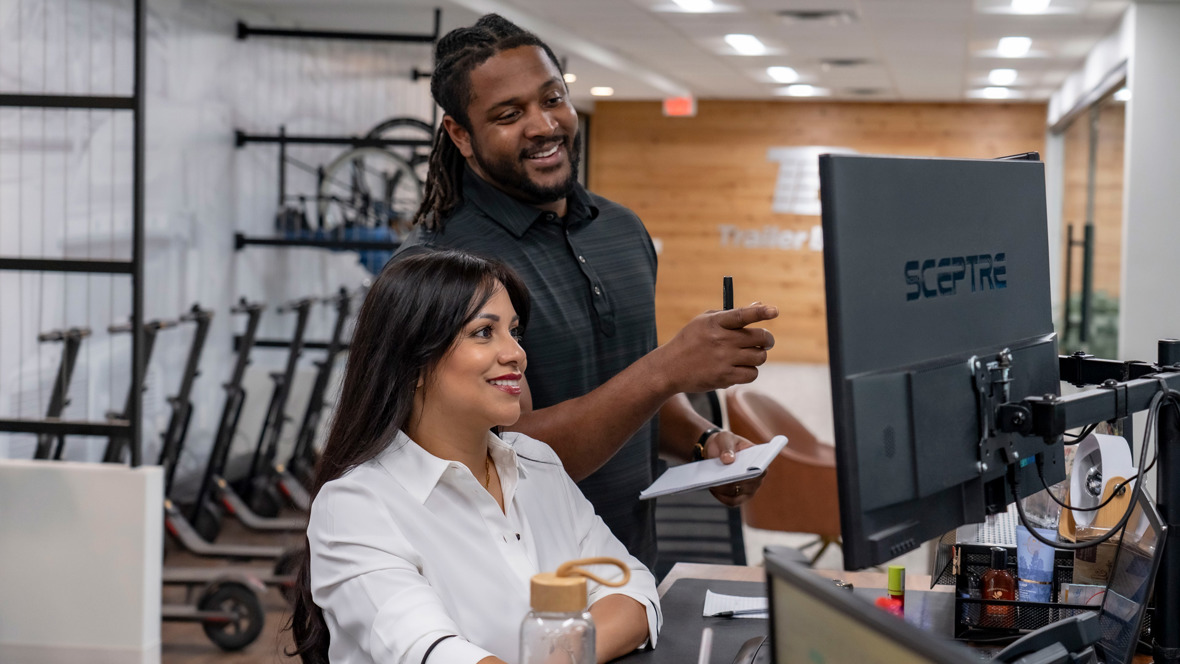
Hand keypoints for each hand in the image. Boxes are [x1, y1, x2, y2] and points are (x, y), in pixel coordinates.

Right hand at [654, 303, 777, 394]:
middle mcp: (721, 340)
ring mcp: (723, 360)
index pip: (742, 315)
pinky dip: (750, 372)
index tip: (774, 310)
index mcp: (716, 322)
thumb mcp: (705, 321)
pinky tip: (739, 368)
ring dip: (757, 356)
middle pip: (760, 337)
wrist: (669, 368)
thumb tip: (760, 305)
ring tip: (747, 356)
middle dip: (767, 340)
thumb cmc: (690, 341)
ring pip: (759, 357)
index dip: (760, 312)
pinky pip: (752, 374)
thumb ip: (732, 314)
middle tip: (764, 342)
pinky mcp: (725, 377)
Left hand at [703, 430, 764, 506]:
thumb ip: (727, 446)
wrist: (715, 451)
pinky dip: (721, 496)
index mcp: (760, 460)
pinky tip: (712, 488)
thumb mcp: (724, 438)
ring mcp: (749, 489)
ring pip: (737, 494)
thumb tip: (728, 459)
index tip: (744, 472)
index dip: (754, 473)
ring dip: (724, 490)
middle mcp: (757, 478)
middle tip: (719, 479)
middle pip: (748, 485)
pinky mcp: (738, 497)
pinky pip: (731, 501)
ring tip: (712, 483)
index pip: (761, 470)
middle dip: (733, 482)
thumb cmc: (724, 443)